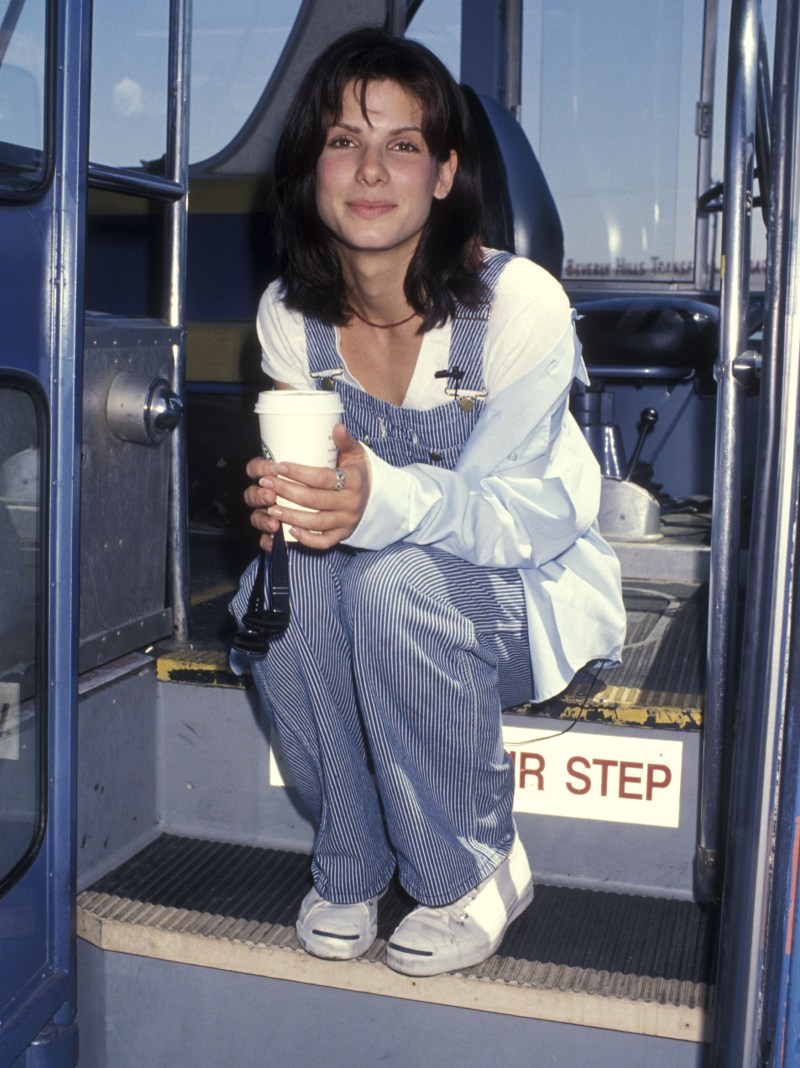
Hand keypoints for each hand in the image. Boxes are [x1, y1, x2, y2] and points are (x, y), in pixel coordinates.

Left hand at [243, 424, 369, 549]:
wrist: (376, 497)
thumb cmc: (358, 472)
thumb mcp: (356, 454)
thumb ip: (346, 441)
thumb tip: (337, 426)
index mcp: (354, 481)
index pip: (322, 478)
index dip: (299, 472)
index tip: (279, 466)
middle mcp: (351, 503)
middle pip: (314, 500)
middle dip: (287, 492)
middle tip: (267, 485)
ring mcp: (347, 521)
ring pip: (316, 522)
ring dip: (291, 516)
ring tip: (270, 508)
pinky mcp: (342, 535)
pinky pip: (324, 542)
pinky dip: (307, 539)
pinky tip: (289, 530)